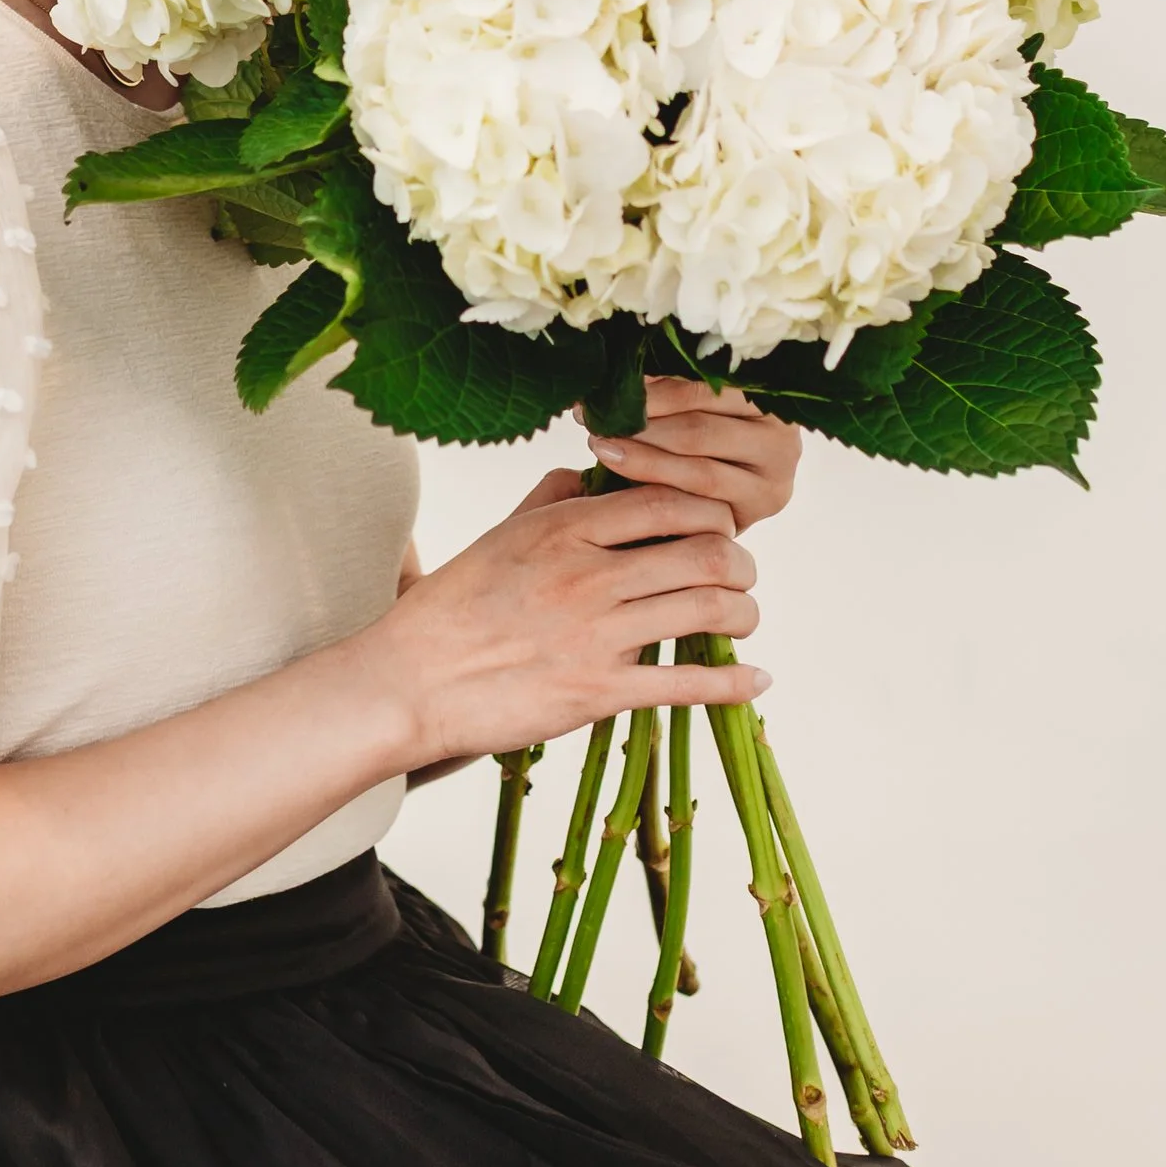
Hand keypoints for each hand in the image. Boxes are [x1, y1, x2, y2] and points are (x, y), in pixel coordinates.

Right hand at [357, 471, 765, 775]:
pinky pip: (687, 684)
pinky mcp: (598, 692)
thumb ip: (550, 499)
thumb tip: (590, 474)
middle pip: (705, 553)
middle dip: (740, 563)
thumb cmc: (450, 606)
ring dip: (743, 614)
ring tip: (743, 618)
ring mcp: (597, 635)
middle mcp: (589, 575)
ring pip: (708, 610)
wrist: (411, 681)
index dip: (711, 510)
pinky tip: (754, 680)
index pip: (668, 501)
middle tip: (741, 574)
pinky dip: (733, 683)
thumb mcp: (498, 535)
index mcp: (565, 529)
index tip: (720, 524)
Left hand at [581, 375, 801, 533]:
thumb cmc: (698, 437)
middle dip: (641, 424)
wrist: (719, 500)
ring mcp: (774, 483)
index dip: (652, 388)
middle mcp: (782, 440)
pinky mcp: (755, 518)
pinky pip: (700, 506)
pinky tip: (623, 480)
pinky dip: (658, 491)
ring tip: (602, 446)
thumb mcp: (691, 406)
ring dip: (643, 459)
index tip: (609, 387)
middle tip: (595, 420)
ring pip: (698, 471)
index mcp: (769, 398)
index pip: (705, 387)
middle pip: (699, 430)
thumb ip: (668, 390)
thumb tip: (617, 373)